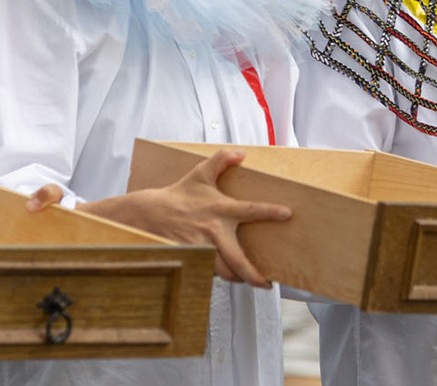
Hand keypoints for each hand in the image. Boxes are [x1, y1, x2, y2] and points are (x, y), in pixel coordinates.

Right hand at [74, 150, 291, 286]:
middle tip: (266, 282)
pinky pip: (209, 272)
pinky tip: (227, 276)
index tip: (287, 214)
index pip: (250, 210)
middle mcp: (214, 231)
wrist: (149, 213)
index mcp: (221, 209)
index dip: (270, 212)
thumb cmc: (179, 195)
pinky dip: (219, 275)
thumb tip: (241, 153)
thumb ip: (222, 161)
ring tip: (250, 281)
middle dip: (254, 275)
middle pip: (238, 260)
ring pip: (224, 272)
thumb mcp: (200, 174)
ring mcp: (202, 248)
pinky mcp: (192, 258)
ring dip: (237, 278)